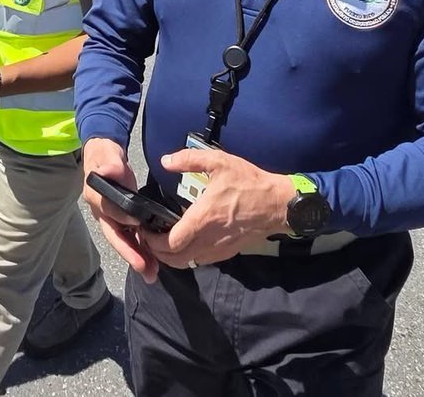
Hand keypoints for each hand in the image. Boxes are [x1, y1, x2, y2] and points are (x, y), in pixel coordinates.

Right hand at [82, 139, 158, 282]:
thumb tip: (108, 170)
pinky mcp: (121, 220)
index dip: (122, 216)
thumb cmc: (104, 153)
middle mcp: (101, 211)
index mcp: (95, 195)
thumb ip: (110, 162)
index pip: (109, 209)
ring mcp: (111, 218)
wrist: (104, 155)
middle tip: (144, 267)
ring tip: (152, 273)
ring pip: (123, 240)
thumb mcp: (107, 152)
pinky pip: (130, 237)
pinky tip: (153, 263)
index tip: (137, 222)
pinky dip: (140, 250)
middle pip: (114, 235)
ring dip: (137, 257)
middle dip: (129, 252)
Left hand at [139, 150, 291, 270]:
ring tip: (164, 240)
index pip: (170, 243)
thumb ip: (189, 160)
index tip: (144, 230)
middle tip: (149, 238)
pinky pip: (202, 261)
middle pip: (174, 259)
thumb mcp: (219, 162)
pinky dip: (189, 256)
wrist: (278, 204)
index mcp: (202, 219)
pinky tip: (187, 241)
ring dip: (172, 256)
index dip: (152, 241)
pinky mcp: (228, 252)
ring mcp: (219, 249)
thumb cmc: (249, 183)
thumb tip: (165, 160)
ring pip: (187, 263)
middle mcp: (208, 239)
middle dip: (157, 253)